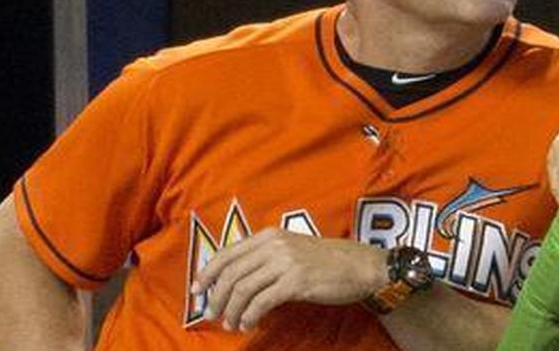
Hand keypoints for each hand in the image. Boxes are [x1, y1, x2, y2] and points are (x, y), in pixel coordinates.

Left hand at [190, 228, 386, 331]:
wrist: (360, 266)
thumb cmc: (327, 261)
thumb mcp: (293, 249)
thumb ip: (267, 258)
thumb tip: (238, 280)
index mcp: (270, 235)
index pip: (228, 253)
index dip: (208, 272)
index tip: (197, 290)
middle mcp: (274, 245)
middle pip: (232, 273)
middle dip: (217, 296)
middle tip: (212, 314)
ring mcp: (285, 262)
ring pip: (243, 288)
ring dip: (232, 310)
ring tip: (232, 323)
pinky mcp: (295, 282)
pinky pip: (262, 302)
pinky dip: (250, 316)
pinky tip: (249, 324)